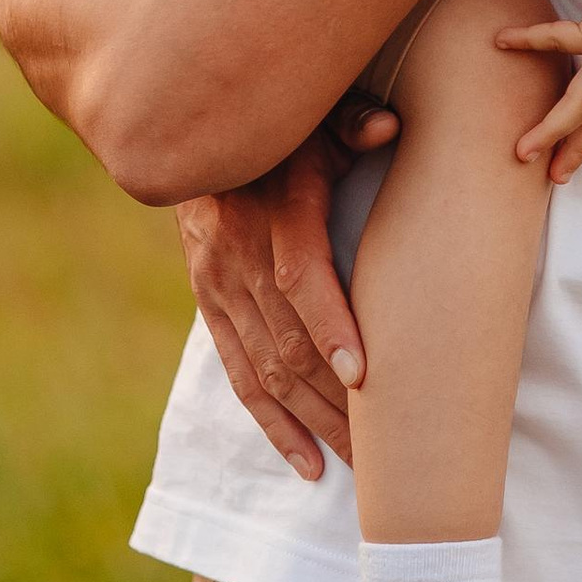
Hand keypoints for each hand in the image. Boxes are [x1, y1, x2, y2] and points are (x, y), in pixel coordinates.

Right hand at [174, 99, 398, 480]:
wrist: (194, 131)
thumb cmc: (280, 124)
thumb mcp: (313, 114)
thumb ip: (350, 121)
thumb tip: (387, 126)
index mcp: (273, 210)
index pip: (299, 276)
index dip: (331, 326)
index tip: (364, 376)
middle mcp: (239, 255)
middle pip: (288, 343)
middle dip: (337, 401)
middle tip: (386, 448)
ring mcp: (219, 286)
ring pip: (268, 371)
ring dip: (314, 423)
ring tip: (360, 468)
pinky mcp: (209, 305)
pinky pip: (240, 376)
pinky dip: (274, 425)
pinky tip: (307, 464)